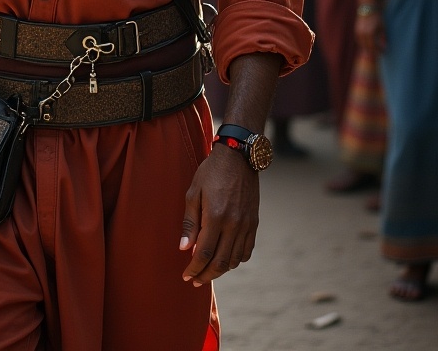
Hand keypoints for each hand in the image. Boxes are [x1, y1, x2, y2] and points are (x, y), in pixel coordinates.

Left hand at [180, 147, 258, 285]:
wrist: (239, 157)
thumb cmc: (211, 172)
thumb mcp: (193, 192)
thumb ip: (190, 222)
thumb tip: (184, 248)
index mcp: (216, 216)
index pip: (204, 253)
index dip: (194, 269)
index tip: (186, 276)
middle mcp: (234, 224)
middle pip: (220, 262)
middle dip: (206, 275)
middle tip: (195, 280)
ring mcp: (246, 225)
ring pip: (234, 260)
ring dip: (220, 270)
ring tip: (207, 271)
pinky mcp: (254, 223)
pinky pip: (247, 251)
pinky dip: (236, 260)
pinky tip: (226, 259)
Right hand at [355, 11, 384, 52]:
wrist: (367, 9)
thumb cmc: (377, 17)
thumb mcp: (382, 27)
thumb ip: (383, 37)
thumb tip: (385, 47)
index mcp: (370, 33)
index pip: (373, 46)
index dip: (378, 50)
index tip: (383, 52)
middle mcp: (363, 33)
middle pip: (367, 47)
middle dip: (372, 52)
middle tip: (377, 56)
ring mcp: (358, 32)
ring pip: (362, 44)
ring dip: (367, 49)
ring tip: (373, 52)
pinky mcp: (356, 30)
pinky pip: (359, 40)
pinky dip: (363, 44)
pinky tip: (368, 45)